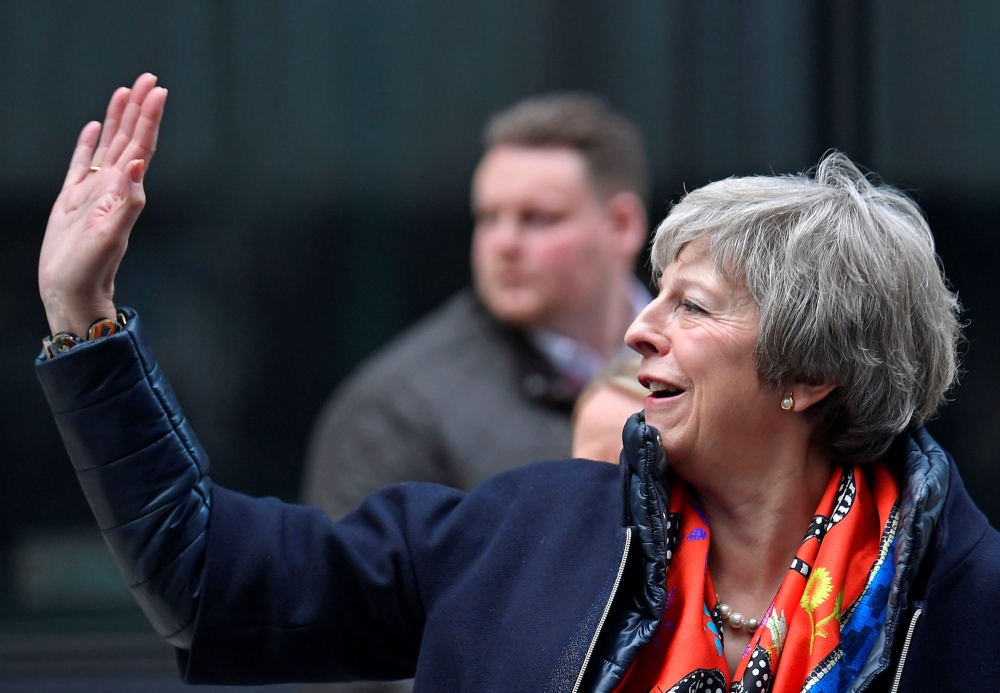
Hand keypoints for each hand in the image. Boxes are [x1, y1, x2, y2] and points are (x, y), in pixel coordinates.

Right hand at [38, 73, 166, 335]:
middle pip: (129, 138)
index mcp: (124, 191)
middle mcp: (113, 187)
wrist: (72, 292)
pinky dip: (88, 143)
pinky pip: (82, 163)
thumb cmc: (90, 269)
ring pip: (107, 145)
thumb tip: (135, 166)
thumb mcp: (110, 235)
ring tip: (124, 91)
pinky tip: (91, 128)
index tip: (159, 90)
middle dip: (139, 108)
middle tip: (148, 77)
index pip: (140, 146)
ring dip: (117, 119)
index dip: (150, 118)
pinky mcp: (73, 200)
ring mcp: (93, 192)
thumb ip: (126, 201)